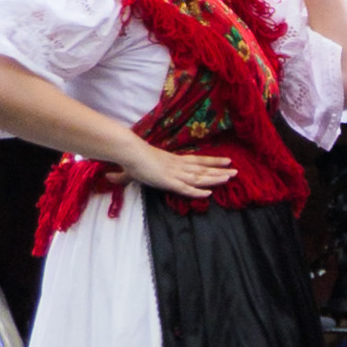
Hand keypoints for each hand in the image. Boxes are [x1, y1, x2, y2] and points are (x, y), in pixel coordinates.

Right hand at [120, 147, 237, 202]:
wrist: (129, 152)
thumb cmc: (130, 159)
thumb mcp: (131, 169)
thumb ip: (124, 175)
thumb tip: (110, 176)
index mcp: (172, 160)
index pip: (197, 160)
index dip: (211, 161)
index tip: (226, 161)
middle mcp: (178, 166)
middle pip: (202, 169)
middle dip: (219, 170)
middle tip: (236, 171)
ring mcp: (174, 174)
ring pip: (199, 178)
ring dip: (215, 179)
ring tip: (230, 178)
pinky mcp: (169, 182)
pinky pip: (186, 188)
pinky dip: (197, 191)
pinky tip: (209, 193)